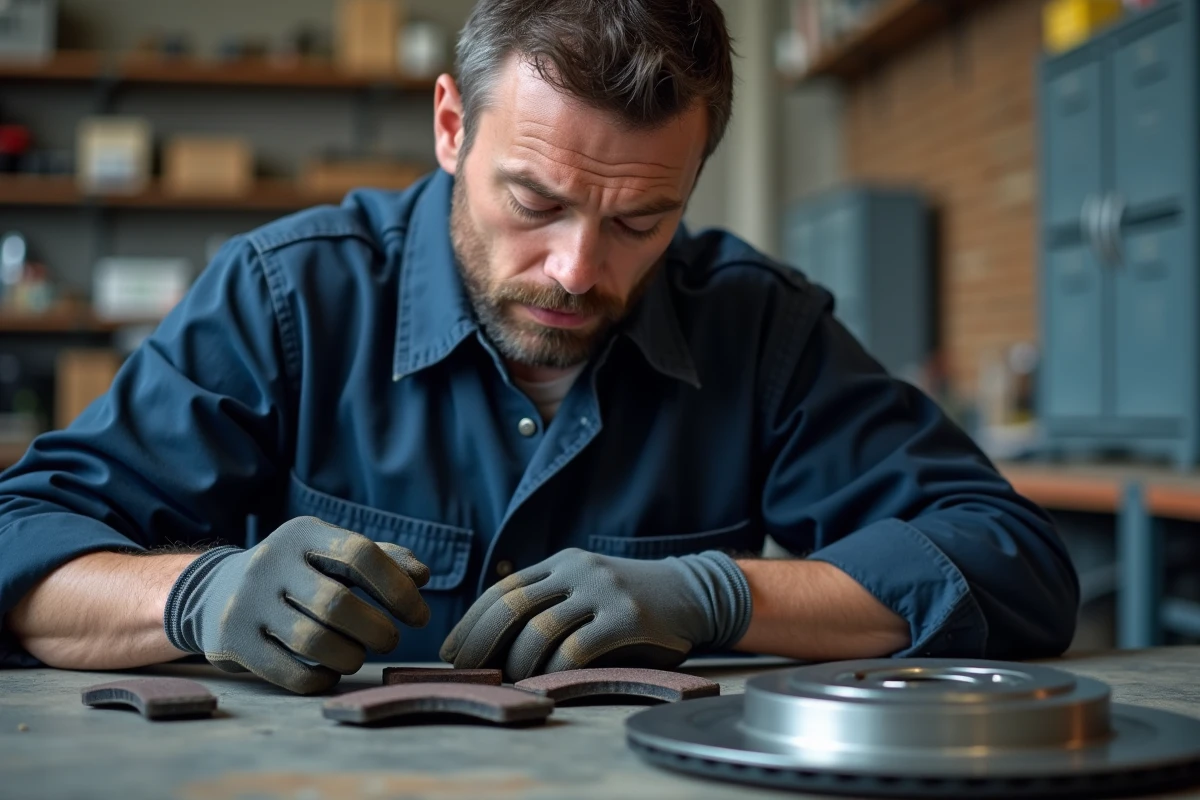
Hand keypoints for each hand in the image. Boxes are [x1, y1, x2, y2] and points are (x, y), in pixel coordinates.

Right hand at [163, 516, 430, 693]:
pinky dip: (321, 679)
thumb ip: (382, 558)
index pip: (360, 553)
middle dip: (377, 630)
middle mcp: (270, 562)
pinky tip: (331, 672)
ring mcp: (246, 602)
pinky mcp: (232, 642)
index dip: (397, 588)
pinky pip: (289, 673)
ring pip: (313, 642)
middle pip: (337, 603)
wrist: (214, 592)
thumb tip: (421, 576)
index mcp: (303, 534)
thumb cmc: (297, 574)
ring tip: (359, 656)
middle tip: (390, 640)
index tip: (419, 616)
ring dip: (351, 656)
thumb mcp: (331, 554)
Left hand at [440, 548, 751, 680]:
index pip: (503, 588)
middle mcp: (577, 570)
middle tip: (464, 670)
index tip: (451, 650)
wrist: (693, 593)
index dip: (471, 620)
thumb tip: (491, 646)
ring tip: (510, 680)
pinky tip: (547, 683)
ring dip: (517, 661)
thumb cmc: (630, 601)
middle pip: (512, 604)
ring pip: (540, 628)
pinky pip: (577, 648)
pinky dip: (555, 669)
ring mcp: (602, 591)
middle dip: (480, 641)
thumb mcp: (586, 589)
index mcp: (561, 562)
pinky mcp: (626, 617)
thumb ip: (550, 605)